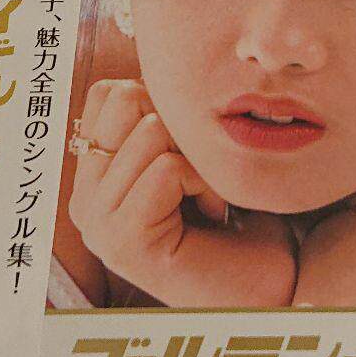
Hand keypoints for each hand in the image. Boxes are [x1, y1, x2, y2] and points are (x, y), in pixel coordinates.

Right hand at [67, 79, 295, 305]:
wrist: (270, 289)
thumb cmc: (242, 226)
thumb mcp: (195, 159)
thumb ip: (161, 121)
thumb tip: (154, 67)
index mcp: (95, 178)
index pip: (109, 92)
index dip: (163, 103)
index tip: (189, 151)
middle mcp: (85, 200)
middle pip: (127, 101)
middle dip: (181, 128)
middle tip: (199, 178)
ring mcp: (98, 223)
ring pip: (149, 131)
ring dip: (198, 161)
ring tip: (207, 201)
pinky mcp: (123, 240)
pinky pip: (166, 169)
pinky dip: (204, 183)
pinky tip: (212, 215)